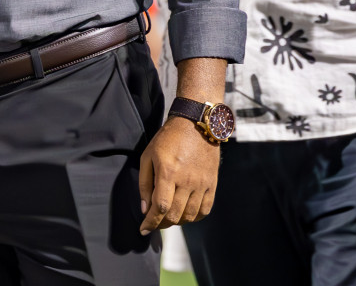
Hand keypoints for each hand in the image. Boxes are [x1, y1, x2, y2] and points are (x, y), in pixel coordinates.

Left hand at [138, 116, 219, 233]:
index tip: (143, 229)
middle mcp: (186, 181)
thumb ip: (144, 183)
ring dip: (177, 222)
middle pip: (174, 215)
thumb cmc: (167, 139)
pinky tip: (186, 215)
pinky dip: (195, 218)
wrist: (195, 125)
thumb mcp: (148, 156)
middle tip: (154, 223)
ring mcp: (202, 183)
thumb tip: (145, 208)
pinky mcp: (212, 184)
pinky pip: (205, 209)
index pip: (160, 207)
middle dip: (161, 224)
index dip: (151, 222)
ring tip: (168, 218)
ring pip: (190, 216)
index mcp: (168, 172)